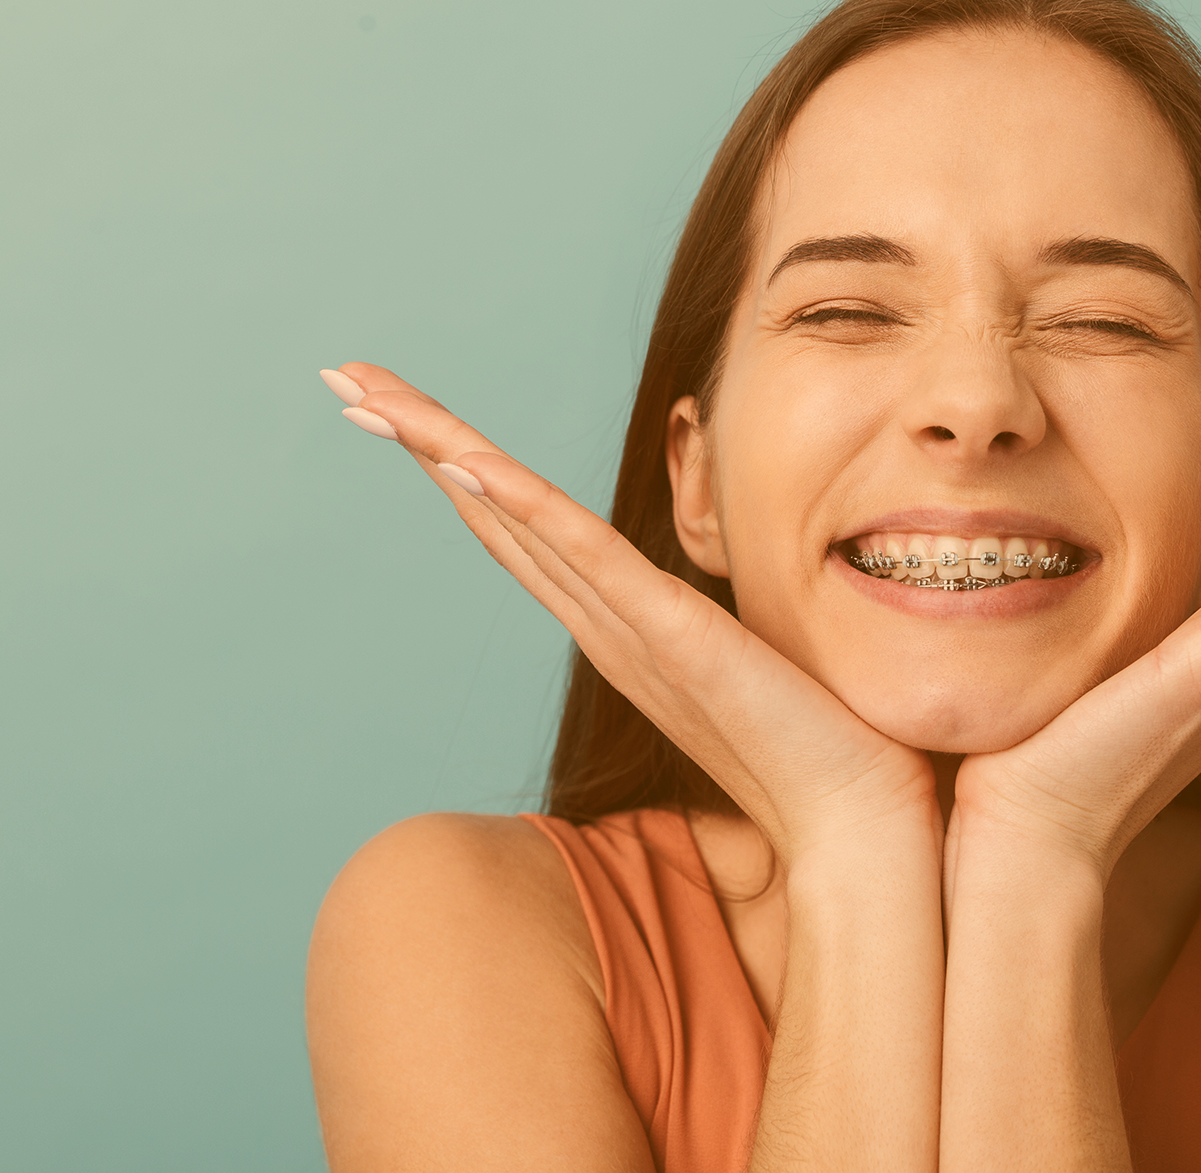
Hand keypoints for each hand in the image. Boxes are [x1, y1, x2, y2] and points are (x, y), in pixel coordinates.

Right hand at [326, 363, 938, 865]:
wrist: (857, 826)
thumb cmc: (823, 748)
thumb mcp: (756, 654)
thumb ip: (722, 623)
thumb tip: (739, 594)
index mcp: (623, 625)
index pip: (524, 527)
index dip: (460, 464)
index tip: (402, 406)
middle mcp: (607, 625)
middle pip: (493, 513)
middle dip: (418, 441)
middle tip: (343, 375)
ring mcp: (632, 631)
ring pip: (516, 520)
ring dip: (440, 451)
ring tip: (369, 394)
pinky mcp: (675, 637)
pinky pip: (587, 559)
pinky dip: (521, 508)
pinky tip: (465, 461)